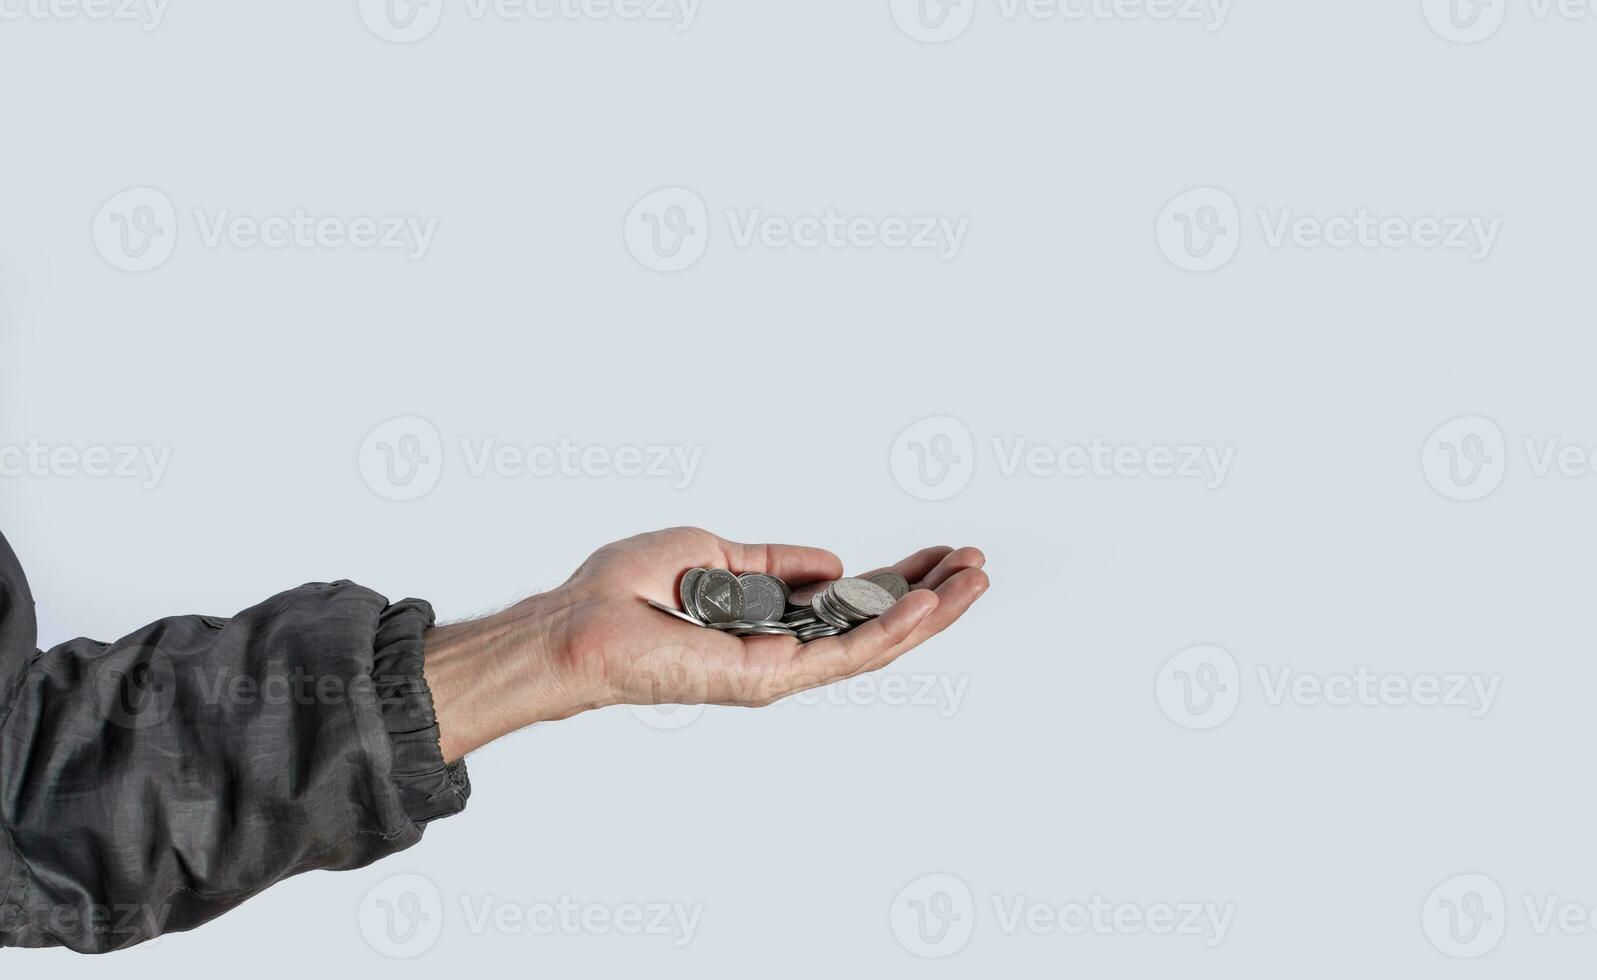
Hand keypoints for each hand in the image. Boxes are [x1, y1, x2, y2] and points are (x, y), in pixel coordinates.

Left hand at [423, 527, 988, 760]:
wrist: (579, 623)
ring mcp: (780, 672)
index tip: (942, 553)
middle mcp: (782, 655)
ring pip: (875, 645)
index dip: (900, 578)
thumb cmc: (625, 591)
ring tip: (974, 579)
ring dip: (930, 613)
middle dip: (932, 596)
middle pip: (877, 628)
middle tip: (978, 565)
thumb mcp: (712, 554)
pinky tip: (927, 602)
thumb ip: (775, 563)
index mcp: (770, 624)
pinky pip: (844, 653)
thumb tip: (833, 567)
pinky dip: (892, 628)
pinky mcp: (769, 679)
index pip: (852, 605)